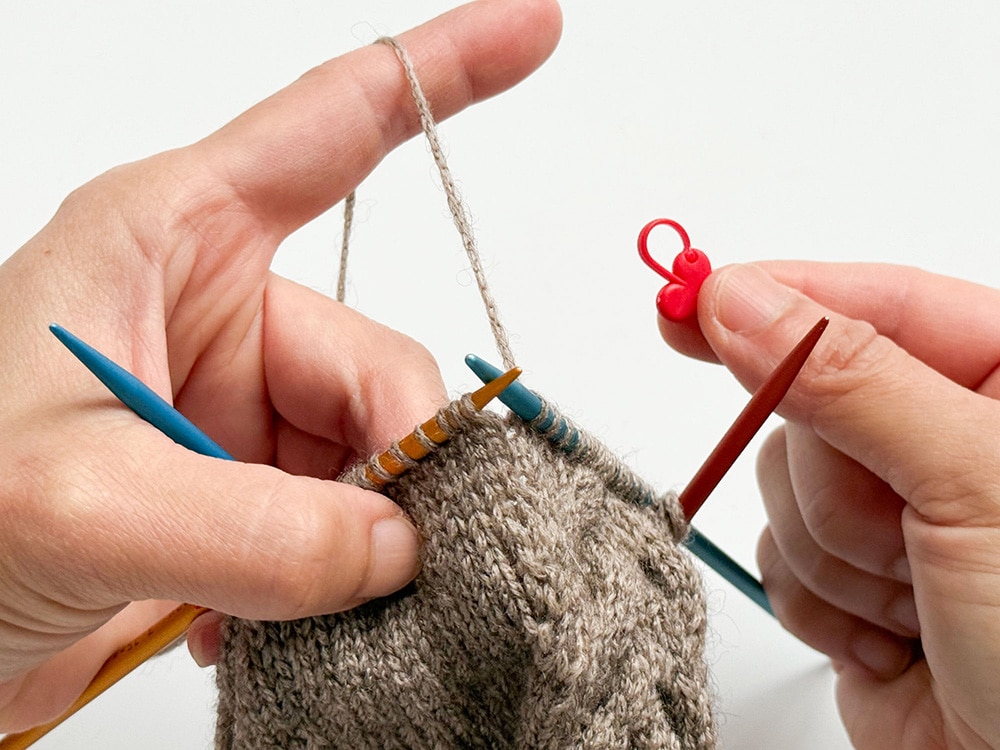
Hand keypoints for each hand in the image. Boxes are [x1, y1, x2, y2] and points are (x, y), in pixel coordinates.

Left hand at [0, 0, 561, 731]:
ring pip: (372, 454)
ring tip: (264, 601)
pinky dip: (329, 578)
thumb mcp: (76, 501)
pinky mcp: (249, 492)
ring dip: (353, 535)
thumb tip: (400, 541)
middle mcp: (219, 315)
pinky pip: (346, 520)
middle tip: (368, 552)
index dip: (442, 73)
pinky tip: (251, 620)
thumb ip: (252, 524)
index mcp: (172, 240)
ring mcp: (240, 409)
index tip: (537, 27)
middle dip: (391, 458)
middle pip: (377, 362)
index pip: (331, 126)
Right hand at [661, 262, 999, 748]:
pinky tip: (889, 638)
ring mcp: (889, 511)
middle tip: (909, 541)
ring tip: (917, 605)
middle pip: (808, 405)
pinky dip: (817, 605)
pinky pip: (771, 555)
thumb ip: (853, 379)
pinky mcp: (845, 579)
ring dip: (835, 558)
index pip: (875, 302)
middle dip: (839, 487)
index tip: (688, 298)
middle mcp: (942, 439)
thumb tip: (739, 303)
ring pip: (777, 485)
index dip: (776, 296)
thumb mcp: (974, 485)